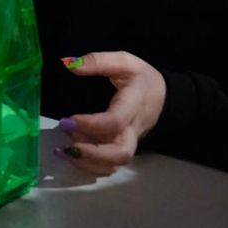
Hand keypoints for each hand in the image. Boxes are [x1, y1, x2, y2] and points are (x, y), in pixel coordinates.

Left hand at [56, 51, 166, 175]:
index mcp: (134, 104)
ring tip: (63, 150)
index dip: (92, 125)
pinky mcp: (122, 149)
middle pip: (120, 153)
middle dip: (91, 154)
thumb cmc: (141, 79)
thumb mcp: (124, 61)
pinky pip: (109, 166)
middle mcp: (133, 129)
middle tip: (66, 145)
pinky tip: (71, 154)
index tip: (69, 120)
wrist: (163, 97)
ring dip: (87, 162)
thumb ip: (98, 61)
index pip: (116, 121)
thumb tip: (69, 65)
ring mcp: (129, 142)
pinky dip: (89, 166)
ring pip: (113, 164)